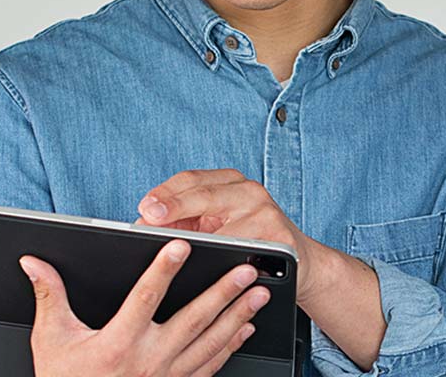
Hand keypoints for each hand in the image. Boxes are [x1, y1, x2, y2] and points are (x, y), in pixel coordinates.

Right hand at [19, 239, 269, 376]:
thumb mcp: (51, 340)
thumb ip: (49, 297)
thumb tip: (34, 263)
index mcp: (119, 344)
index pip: (146, 297)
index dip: (164, 268)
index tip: (181, 245)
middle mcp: (150, 361)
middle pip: (193, 320)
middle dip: (222, 292)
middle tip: (245, 269)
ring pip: (210, 343)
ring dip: (236, 316)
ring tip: (256, 293)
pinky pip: (211, 366)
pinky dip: (231, 346)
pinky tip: (244, 328)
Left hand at [136, 169, 321, 302]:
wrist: (301, 262)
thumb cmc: (248, 239)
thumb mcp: (216, 222)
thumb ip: (184, 219)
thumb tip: (144, 224)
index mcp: (228, 181)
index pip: (190, 179)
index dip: (165, 192)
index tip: (144, 207)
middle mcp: (248, 190)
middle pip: (204, 193)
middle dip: (173, 205)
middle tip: (149, 217)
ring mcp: (266, 212)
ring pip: (223, 223)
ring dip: (195, 238)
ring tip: (170, 246)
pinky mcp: (280, 239)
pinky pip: (246, 251)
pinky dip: (224, 260)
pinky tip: (206, 265)